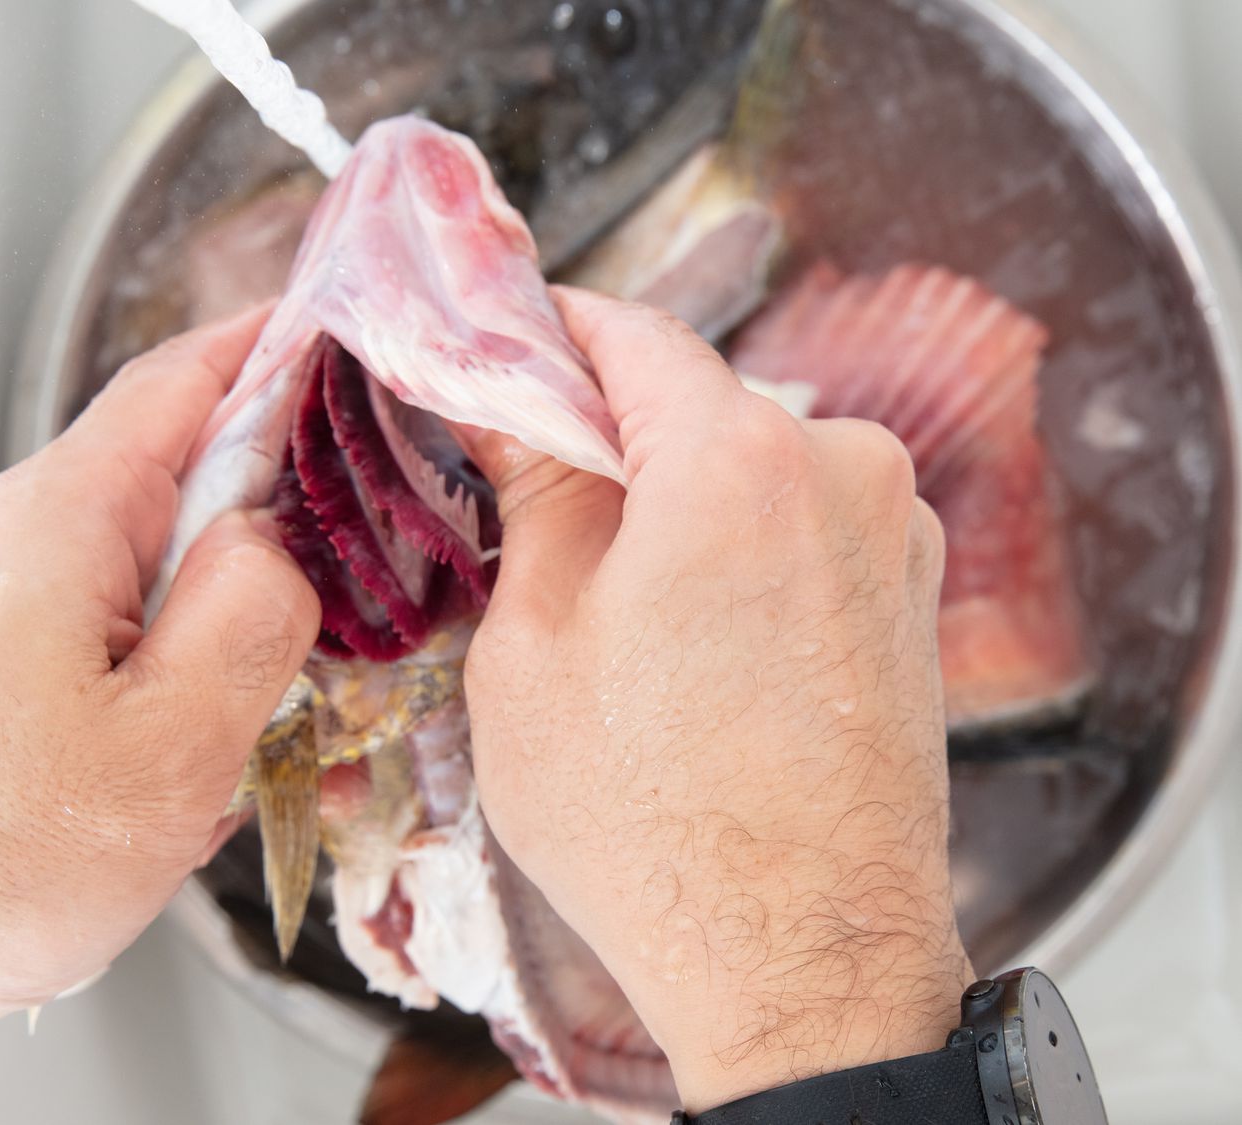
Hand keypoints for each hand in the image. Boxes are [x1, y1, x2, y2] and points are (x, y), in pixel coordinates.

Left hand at [0, 309, 318, 1120]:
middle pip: (170, 478)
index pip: (183, 380)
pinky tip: (178, 765)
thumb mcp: (166, 752)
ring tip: (259, 718)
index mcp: (58, 523)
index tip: (344, 333)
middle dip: (269, 522)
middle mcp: (6, 537)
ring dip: (214, 625)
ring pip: (138, 571)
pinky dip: (158, 675)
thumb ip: (250, 620)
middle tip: (350, 582)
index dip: (274, 348)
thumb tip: (274, 543)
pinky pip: (93, 635)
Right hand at [461, 289, 971, 1112]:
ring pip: (749, 469)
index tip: (498, 349)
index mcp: (738, 458)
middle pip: (694, 402)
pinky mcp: (911, 598)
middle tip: (526, 494)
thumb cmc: (654, 821)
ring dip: (674, 500)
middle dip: (606, 434)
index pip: (628, 333)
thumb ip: (533, 495)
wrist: (802, 962)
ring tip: (610, 598)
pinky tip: (689, 638)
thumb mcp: (535, 645)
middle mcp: (843, 469)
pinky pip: (802, 529)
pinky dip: (737, 549)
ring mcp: (894, 535)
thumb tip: (509, 406)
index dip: (548, 332)